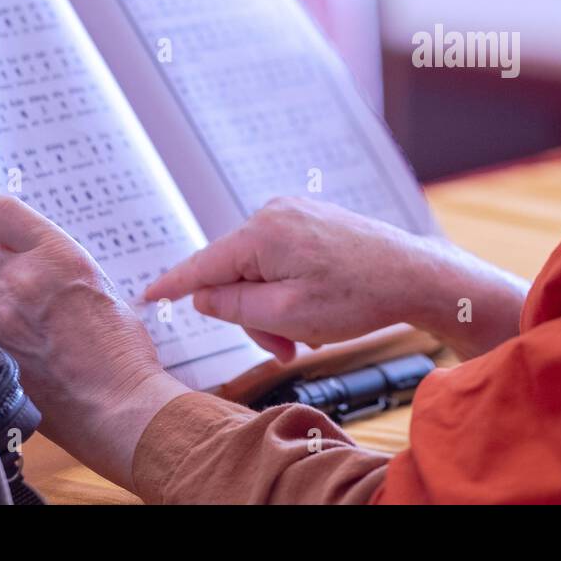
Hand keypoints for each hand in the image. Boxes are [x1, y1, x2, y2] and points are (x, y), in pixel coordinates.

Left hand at [0, 196, 187, 489]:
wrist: (117, 402)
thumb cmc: (120, 347)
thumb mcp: (98, 286)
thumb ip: (57, 267)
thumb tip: (31, 257)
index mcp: (56, 254)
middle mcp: (22, 279)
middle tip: (15, 283)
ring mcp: (0, 319)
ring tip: (24, 322)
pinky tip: (24, 351)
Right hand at [145, 196, 528, 360]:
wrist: (415, 276)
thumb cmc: (358, 296)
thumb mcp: (286, 314)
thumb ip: (233, 304)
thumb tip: (200, 293)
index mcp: (262, 233)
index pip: (202, 263)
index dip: (172, 284)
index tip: (145, 294)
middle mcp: (275, 211)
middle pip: (234, 271)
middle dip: (250, 314)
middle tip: (283, 349)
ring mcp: (296, 212)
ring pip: (260, 268)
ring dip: (273, 305)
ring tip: (307, 333)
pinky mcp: (313, 218)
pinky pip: (283, 257)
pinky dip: (289, 287)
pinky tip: (316, 307)